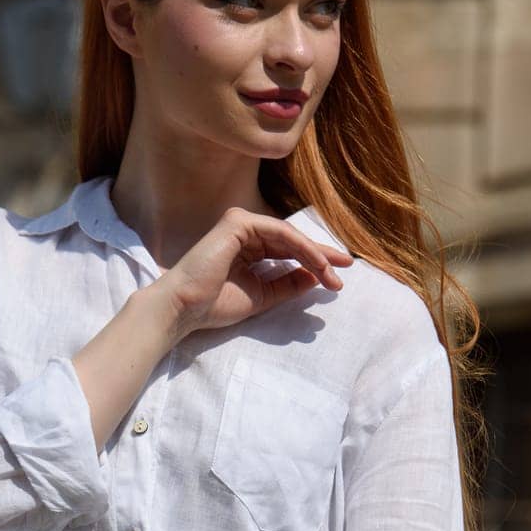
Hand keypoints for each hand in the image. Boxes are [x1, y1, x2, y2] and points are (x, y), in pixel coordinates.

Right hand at [153, 206, 353, 339]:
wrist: (184, 308)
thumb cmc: (213, 306)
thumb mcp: (261, 297)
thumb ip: (286, 286)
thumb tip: (315, 277)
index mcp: (246, 249)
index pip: (286, 252)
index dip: (312, 263)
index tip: (336, 278)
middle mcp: (244, 233)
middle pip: (291, 242)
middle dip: (320, 256)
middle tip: (346, 268)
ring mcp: (241, 224)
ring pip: (289, 237)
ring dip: (315, 254)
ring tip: (334, 272)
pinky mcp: (238, 222)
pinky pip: (280, 233)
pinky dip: (301, 247)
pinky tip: (318, 263)